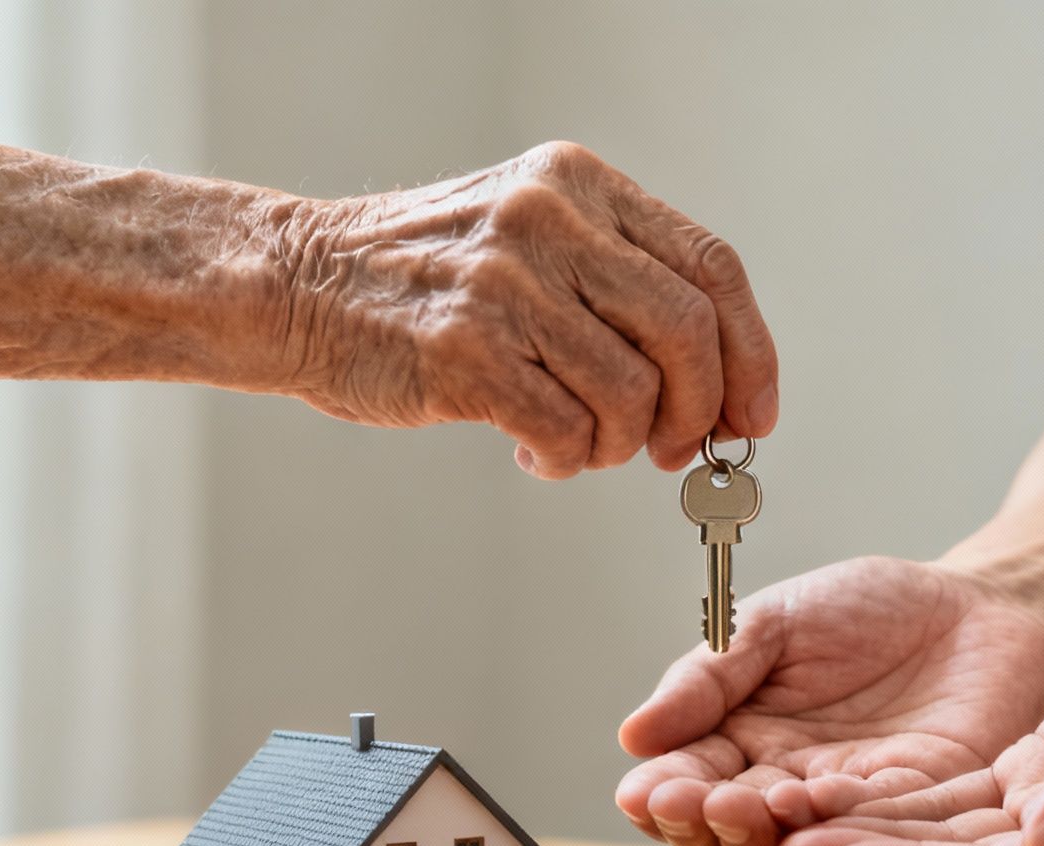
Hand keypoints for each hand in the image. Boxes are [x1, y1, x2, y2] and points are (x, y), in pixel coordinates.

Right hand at [277, 141, 778, 478]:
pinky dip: (565, 462)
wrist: (293, 285)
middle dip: (697, 412)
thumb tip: (714, 384)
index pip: (712, 269)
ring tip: (577, 444)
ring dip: (617, 445)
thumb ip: (616, 280)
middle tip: (671, 450)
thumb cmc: (422, 280)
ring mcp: (506, 284)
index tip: (751, 415)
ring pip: (632, 396)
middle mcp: (550, 221)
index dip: (750, 354)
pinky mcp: (465, 352)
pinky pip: (566, 433)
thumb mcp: (528, 233)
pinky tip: (532, 452)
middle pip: (689, 335)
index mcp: (579, 185)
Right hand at [616, 556, 1043, 845]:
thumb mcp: (774, 623)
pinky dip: (839, 828)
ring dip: (761, 840)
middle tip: (697, 800)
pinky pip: (871, 836)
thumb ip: (709, 676)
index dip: (661, 797)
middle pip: (727, 842)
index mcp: (739, 745)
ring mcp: (848, 813)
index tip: (644, 791)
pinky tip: (816, 803)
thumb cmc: (868, 608)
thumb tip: (633, 735)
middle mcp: (784, 791)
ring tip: (745, 806)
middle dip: (705, 827)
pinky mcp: (917, 816)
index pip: (684, 788)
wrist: (976, 606)